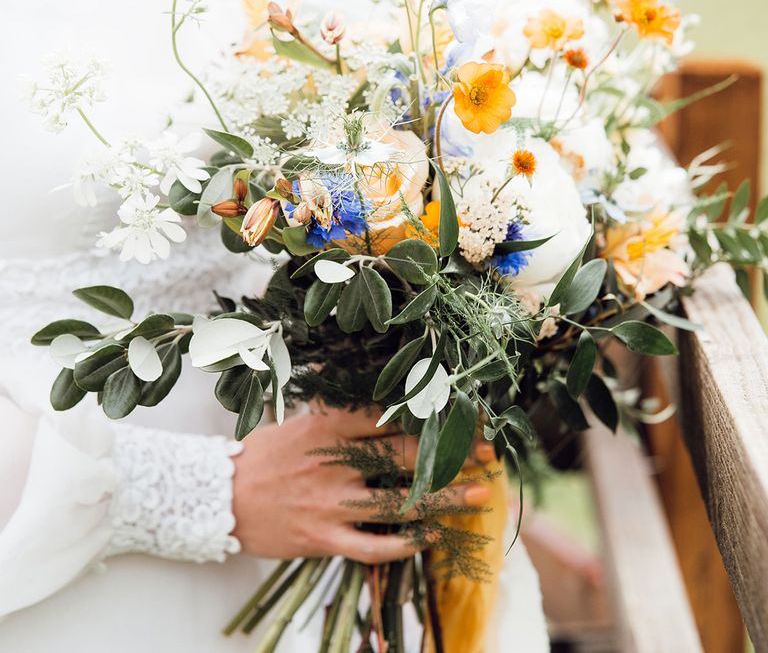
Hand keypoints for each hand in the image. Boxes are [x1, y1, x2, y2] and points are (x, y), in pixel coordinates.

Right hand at [231, 403, 494, 563]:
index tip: (464, 413)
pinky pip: (372, 547)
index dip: (431, 415)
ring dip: (443, 500)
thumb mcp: (296, 420)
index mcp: (326, 428)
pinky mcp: (323, 539)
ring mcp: (329, 504)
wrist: (217, 498)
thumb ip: (335, 408)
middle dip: (452, 454)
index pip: (389, 417)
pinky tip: (431, 537)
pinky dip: (404, 544)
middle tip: (489, 452)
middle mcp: (333, 463)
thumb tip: (365, 383)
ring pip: (397, 504)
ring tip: (479, 496)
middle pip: (403, 457)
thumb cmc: (261, 455)